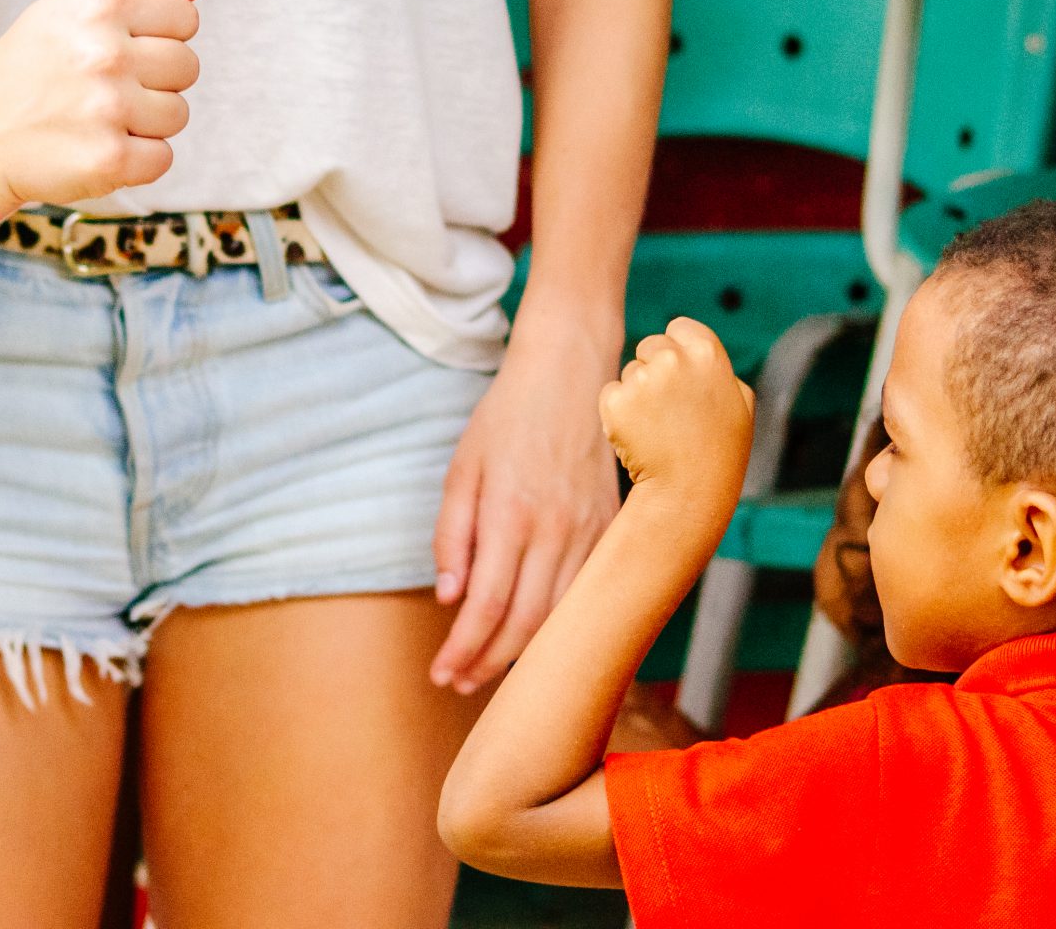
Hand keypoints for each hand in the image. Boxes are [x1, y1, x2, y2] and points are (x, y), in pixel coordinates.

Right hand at [0, 0, 202, 210]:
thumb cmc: (26, 68)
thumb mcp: (63, 3)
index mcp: (98, 5)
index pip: (185, 16)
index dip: (159, 36)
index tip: (121, 50)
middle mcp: (104, 52)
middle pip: (188, 66)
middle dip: (154, 80)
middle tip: (102, 89)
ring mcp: (107, 107)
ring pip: (179, 114)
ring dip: (145, 122)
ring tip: (96, 119)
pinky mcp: (109, 159)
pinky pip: (163, 159)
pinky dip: (136, 162)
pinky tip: (95, 148)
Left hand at [429, 312, 622, 695]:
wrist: (570, 372)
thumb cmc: (508, 416)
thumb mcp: (462, 467)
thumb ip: (452, 534)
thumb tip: (450, 597)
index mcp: (511, 512)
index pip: (485, 604)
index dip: (462, 649)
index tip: (441, 673)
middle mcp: (556, 529)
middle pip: (524, 622)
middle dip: (488, 663)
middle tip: (459, 684)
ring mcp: (592, 531)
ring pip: (561, 617)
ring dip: (525, 655)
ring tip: (491, 673)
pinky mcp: (613, 529)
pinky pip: (589, 593)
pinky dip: (565, 627)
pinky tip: (543, 643)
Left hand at [599, 319, 753, 510]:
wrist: (689, 492)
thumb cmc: (720, 449)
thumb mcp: (740, 403)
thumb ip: (720, 369)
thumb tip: (697, 350)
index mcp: (707, 352)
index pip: (678, 326)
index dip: (678, 348)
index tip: (682, 373)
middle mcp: (673, 358)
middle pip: (650, 345)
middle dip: (655, 369)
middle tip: (672, 409)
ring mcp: (642, 379)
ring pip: (630, 372)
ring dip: (639, 393)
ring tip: (660, 427)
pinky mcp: (616, 401)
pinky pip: (611, 394)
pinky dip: (619, 412)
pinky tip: (640, 435)